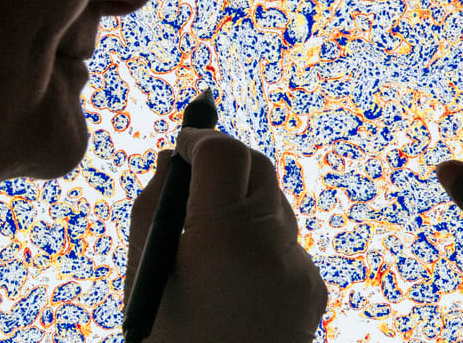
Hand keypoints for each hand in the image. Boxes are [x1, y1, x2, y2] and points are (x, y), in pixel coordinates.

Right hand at [125, 128, 327, 341]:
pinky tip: (235, 277)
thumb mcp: (147, 277)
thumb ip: (155, 208)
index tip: (182, 144)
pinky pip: (286, 242)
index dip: (201, 139)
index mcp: (224, 241)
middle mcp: (273, 247)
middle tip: (193, 175)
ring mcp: (302, 268)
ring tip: (207, 240)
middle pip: (258, 167)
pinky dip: (261, 241)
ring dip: (244, 202)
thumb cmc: (168, 340)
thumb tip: (175, 159)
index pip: (225, 154)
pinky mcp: (315, 287)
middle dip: (225, 162)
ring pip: (275, 204)